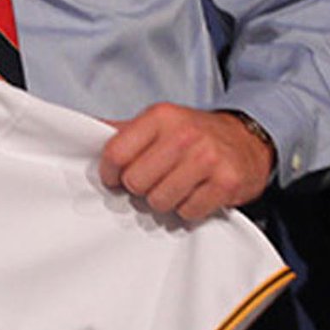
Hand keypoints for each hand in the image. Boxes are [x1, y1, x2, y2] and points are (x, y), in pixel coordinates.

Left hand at [99, 103, 272, 222]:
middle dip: (143, 188)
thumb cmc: (195, 135)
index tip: (120, 177)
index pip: (115, 154)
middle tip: (158, 180)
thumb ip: (122, 131)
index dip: (112, 174)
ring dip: (166, 201)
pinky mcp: (226, 182)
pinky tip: (198, 193)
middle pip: (136, 183)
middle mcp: (184, 134)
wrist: (247, 139)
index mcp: (161, 116)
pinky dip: (190, 209)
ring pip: (160, 201)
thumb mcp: (159, 123)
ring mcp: (208, 157)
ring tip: (178, 186)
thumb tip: (82, 131)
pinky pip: (188, 212)